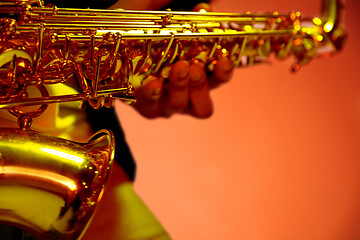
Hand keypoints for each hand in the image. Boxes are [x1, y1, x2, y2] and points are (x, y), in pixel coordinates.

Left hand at [132, 4, 233, 118]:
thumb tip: (202, 8)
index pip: (219, 79)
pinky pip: (152, 106)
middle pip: (204, 105)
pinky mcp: (146, 108)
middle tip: (194, 66)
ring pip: (181, 106)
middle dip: (201, 85)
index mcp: (197, 78)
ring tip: (177, 67)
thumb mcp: (162, 24)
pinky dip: (154, 93)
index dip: (224, 73)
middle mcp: (185, 96)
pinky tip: (152, 81)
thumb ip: (182, 18)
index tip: (224, 59)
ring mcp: (166, 105)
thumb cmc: (143, 40)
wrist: (112, 54)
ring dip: (181, 87)